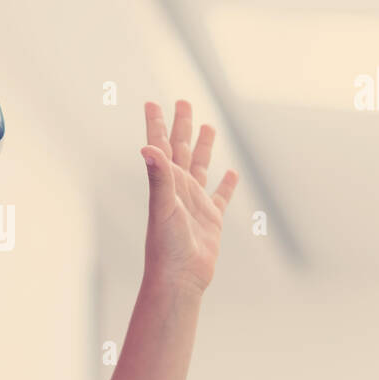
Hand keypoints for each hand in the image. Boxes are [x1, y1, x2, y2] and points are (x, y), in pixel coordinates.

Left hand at [139, 100, 238, 292]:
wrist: (179, 278)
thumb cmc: (166, 245)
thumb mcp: (162, 207)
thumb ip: (158, 177)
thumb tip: (147, 147)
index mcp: (166, 183)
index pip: (160, 146)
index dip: (157, 124)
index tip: (152, 103)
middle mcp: (179, 189)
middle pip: (181, 149)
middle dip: (182, 126)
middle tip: (183, 101)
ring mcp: (195, 203)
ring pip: (200, 167)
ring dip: (203, 147)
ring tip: (208, 126)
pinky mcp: (210, 219)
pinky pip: (220, 197)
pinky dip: (226, 185)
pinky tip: (231, 174)